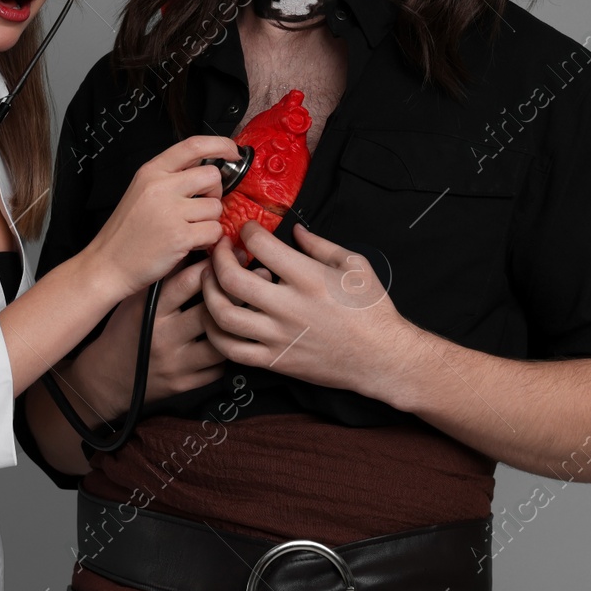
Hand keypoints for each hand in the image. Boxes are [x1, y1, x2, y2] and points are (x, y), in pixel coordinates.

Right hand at [73, 257, 271, 419]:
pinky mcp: (185, 385)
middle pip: (210, 312)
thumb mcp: (136, 299)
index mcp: (150, 310)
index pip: (186, 283)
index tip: (232, 252)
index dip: (214, 265)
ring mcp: (176, 363)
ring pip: (220, 342)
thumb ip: (163, 278)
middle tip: (260, 276)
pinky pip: (218, 368)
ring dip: (241, 324)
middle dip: (238, 292)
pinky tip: (238, 338)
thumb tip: (195, 246)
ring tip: (257, 307)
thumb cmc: (125, 330)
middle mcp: (163, 336)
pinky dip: (230, 352)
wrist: (108, 377)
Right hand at [88, 135, 241, 294]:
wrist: (107, 264)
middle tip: (201, 207)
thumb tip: (207, 168)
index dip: (220, 144)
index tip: (232, 151)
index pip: (193, 145)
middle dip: (215, 193)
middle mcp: (160, 186)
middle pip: (212, 176)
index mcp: (151, 171)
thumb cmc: (127, 231)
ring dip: (209, 221)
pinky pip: (214, 231)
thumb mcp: (142, 191)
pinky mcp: (180, 236)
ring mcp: (170, 211)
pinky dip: (207, 240)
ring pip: (216, 207)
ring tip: (188, 229)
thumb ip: (170, 177)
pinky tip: (189, 243)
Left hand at [199, 221, 412, 394]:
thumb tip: (294, 230)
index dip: (248, 231)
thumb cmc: (371, 309)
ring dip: (208, 293)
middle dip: (217, 258)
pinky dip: (216, 332)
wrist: (382, 357)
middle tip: (219, 249)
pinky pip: (231, 350)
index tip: (247, 229)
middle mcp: (289, 307)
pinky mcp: (276, 360)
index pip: (262, 246)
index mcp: (309, 278)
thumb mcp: (354, 265)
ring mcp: (279, 337)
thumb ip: (320, 245)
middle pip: (232, 279)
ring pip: (224, 316)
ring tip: (209, 279)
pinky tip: (216, 317)